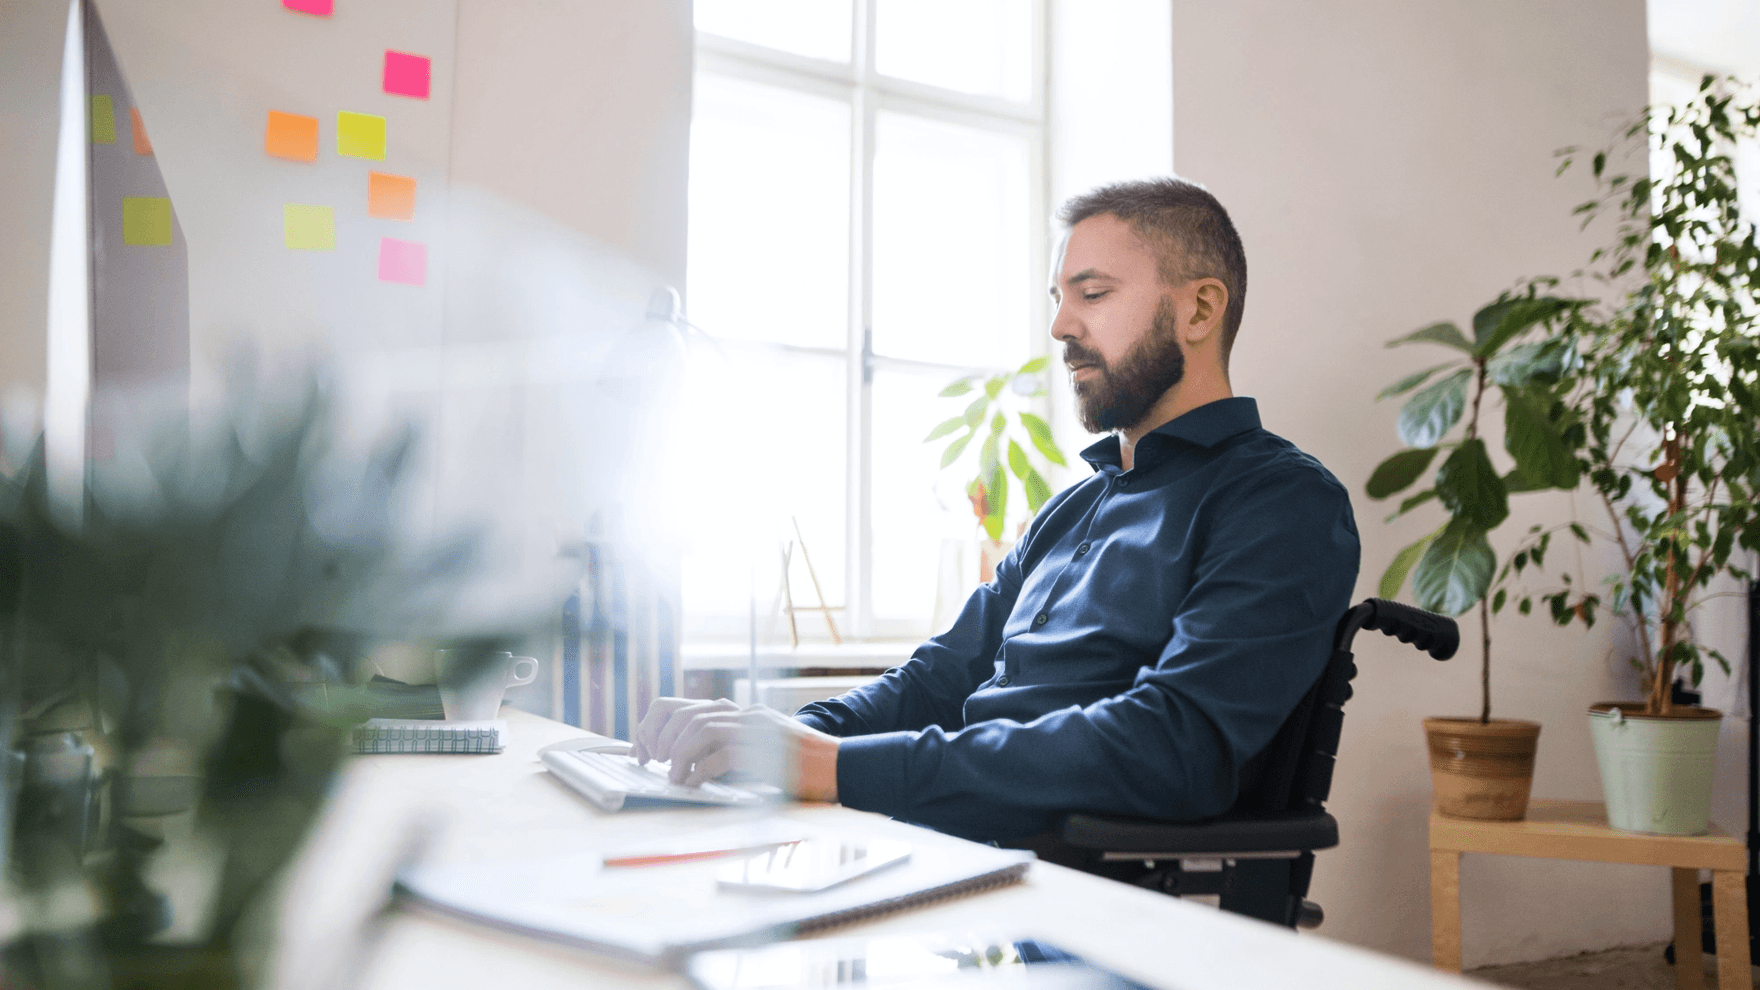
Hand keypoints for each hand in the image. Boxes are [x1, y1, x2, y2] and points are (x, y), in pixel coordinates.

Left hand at [632, 697, 839, 801]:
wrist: (840, 767)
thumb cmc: (801, 768)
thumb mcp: (760, 752)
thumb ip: (731, 749)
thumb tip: (691, 765)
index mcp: (742, 713)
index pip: (686, 706)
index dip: (657, 725)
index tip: (645, 749)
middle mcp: (746, 715)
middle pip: (688, 715)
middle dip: (662, 740)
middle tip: (655, 763)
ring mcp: (756, 729)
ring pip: (700, 730)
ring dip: (679, 756)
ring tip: (675, 777)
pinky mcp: (764, 750)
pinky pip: (720, 755)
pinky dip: (700, 771)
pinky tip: (694, 785)